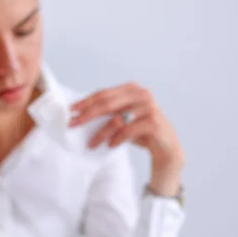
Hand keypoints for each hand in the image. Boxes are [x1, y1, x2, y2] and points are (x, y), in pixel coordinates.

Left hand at [69, 83, 183, 195]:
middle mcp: (141, 94)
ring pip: (116, 120)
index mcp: (131, 89)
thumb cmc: (141, 132)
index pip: (103, 94)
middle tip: (73, 124)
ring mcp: (148, 107)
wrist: (166, 147)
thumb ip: (109, 113)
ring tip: (91, 144)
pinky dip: (116, 139)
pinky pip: (128, 131)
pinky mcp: (153, 122)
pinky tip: (110, 146)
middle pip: (107, 104)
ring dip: (101, 134)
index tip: (71, 111)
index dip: (85, 102)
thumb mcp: (124, 118)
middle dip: (87, 115)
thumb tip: (80, 115)